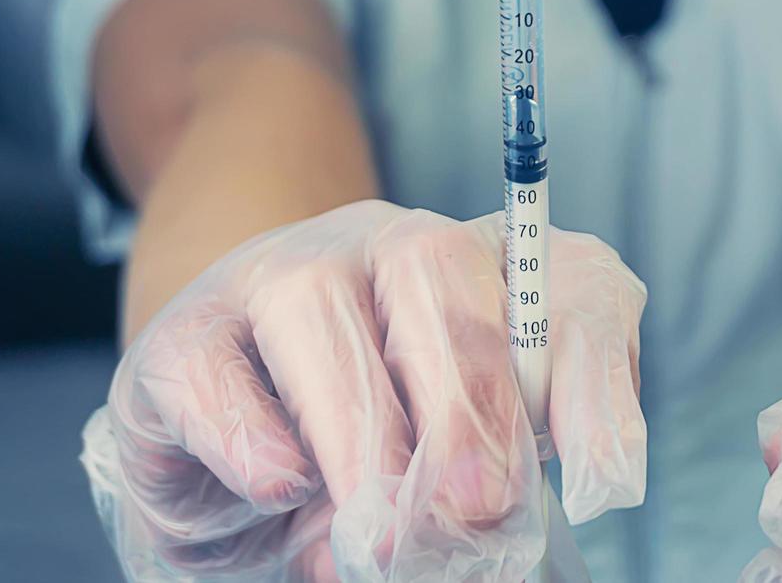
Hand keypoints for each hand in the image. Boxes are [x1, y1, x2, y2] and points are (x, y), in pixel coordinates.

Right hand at [81, 201, 645, 580]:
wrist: (222, 446)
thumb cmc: (373, 448)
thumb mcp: (469, 457)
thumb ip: (523, 455)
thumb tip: (560, 493)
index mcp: (483, 272)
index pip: (567, 281)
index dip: (594, 366)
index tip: (600, 478)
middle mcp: (382, 247)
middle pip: (436, 268)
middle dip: (467, 398)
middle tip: (477, 509)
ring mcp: (274, 276)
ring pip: (317, 307)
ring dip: (363, 433)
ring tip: (382, 533)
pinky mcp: (181, 340)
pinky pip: (214, 370)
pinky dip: (254, 435)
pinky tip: (283, 486)